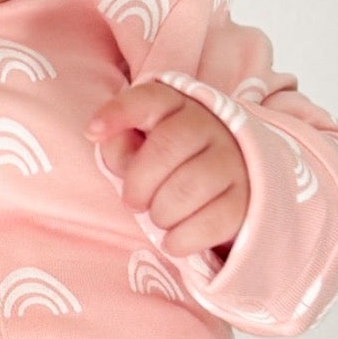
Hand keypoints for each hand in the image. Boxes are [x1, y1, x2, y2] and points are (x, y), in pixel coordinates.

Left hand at [86, 81, 249, 256]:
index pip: (149, 99)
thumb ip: (120, 142)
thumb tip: (101, 136)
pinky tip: (174, 240)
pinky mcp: (245, 200)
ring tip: (160, 216)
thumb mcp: (143, 148)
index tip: (92, 131)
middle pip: (167, 147)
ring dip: (161, 213)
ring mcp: (232, 162)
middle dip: (139, 184)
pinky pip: (209, 223)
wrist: (233, 186)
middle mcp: (210, 127)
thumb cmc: (173, 166)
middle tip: (134, 201)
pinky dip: (181, 239)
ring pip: (188, 188)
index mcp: (177, 107)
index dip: (118, 112)